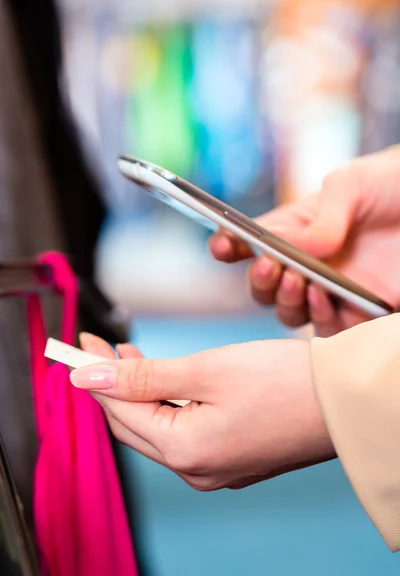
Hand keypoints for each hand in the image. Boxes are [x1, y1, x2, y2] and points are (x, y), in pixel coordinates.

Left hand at [72, 333, 333, 490]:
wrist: (345, 401)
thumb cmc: (285, 381)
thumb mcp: (207, 369)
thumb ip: (143, 376)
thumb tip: (86, 378)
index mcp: (186, 452)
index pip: (119, 411)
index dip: (95, 375)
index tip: (82, 344)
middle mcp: (197, 470)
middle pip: (134, 425)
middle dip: (113, 385)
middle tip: (101, 348)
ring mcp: (217, 469)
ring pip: (159, 429)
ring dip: (141, 394)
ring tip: (131, 358)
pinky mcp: (233, 458)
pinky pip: (185, 433)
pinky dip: (168, 406)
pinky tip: (167, 383)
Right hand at [210, 147, 399, 335]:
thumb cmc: (391, 184)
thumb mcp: (352, 185)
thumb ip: (321, 215)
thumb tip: (294, 249)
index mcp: (296, 230)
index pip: (250, 243)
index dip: (228, 247)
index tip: (221, 246)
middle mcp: (307, 264)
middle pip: (264, 288)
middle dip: (260, 281)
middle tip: (271, 267)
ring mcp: (331, 291)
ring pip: (289, 313)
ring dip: (287, 302)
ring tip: (301, 282)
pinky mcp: (360, 313)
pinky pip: (330, 329)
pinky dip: (322, 318)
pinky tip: (328, 299)